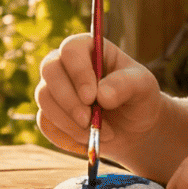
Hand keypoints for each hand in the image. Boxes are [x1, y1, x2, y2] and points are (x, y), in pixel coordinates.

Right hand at [34, 33, 165, 159]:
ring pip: (44, 99)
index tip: (91, 97)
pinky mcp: (48, 113)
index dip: (78, 72)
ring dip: (69, 121)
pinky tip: (88, 139)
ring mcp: (53, 88)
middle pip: (49, 70)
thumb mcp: (143, 87)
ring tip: (98, 133)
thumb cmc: (138, 99)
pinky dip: (67, 135)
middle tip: (88, 121)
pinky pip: (45, 123)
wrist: (133, 129)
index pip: (71, 50)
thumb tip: (101, 95)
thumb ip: (126, 85)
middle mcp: (64, 64)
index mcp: (87, 49)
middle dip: (68, 100)